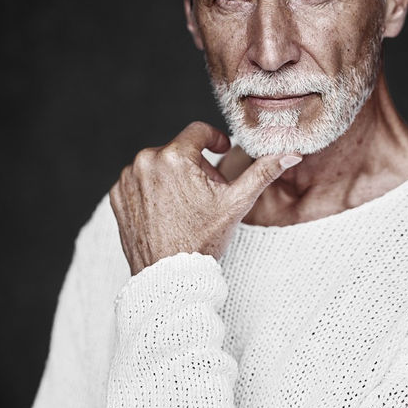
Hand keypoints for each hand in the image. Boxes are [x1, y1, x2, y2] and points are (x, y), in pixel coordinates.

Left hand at [109, 122, 300, 274]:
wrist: (169, 276)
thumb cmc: (203, 241)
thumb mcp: (236, 204)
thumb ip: (262, 173)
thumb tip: (290, 153)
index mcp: (174, 157)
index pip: (198, 131)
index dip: (215, 140)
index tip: (221, 151)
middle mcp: (145, 161)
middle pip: (178, 150)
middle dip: (195, 165)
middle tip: (207, 193)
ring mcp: (127, 179)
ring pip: (158, 164)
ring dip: (173, 176)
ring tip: (186, 205)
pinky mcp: (117, 195)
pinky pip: (138, 181)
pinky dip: (152, 190)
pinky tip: (166, 211)